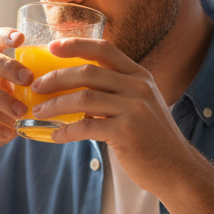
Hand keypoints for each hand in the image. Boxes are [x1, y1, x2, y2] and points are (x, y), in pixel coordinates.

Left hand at [31, 37, 192, 193]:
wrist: (176, 169)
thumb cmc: (151, 139)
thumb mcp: (139, 105)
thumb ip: (115, 93)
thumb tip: (75, 90)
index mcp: (140, 76)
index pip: (105, 49)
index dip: (76, 45)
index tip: (52, 47)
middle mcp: (138, 87)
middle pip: (88, 72)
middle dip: (56, 78)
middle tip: (36, 87)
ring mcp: (134, 108)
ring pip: (84, 97)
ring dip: (55, 105)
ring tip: (39, 112)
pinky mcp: (127, 132)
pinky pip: (87, 126)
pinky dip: (66, 131)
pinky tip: (55, 136)